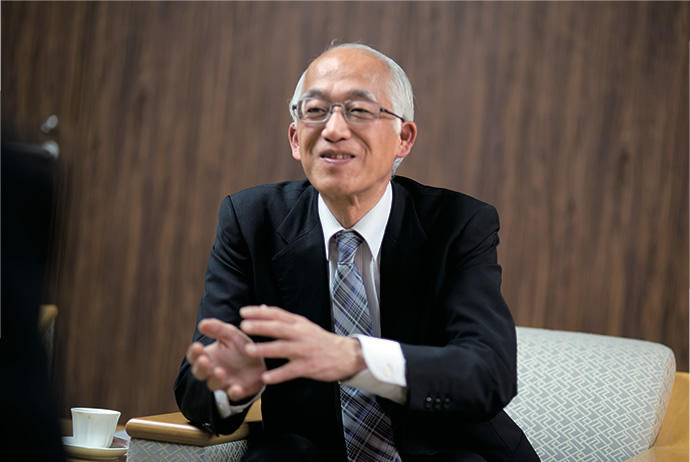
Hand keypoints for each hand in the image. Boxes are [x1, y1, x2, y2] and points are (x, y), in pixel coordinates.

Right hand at [186, 318, 265, 401]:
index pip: (195, 356)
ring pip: (214, 384)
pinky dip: (234, 392)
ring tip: (220, 371)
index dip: (194, 352)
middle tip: (204, 360)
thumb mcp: (231, 335)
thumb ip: (218, 329)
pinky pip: (233, 394)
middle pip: (199, 372)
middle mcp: (212, 371)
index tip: (198, 346)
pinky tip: (237, 388)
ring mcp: (224, 382)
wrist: (262, 360)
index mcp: (208, 356)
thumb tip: (202, 323)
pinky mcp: (238, 390)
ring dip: (215, 378)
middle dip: (201, 367)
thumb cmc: (241, 347)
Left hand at [239, 305, 365, 384]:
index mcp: (299, 323)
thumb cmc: (320, 340)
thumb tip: (261, 307)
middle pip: (279, 328)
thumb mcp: (303, 325)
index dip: (260, 312)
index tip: (244, 312)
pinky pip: (291, 371)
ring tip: (249, 350)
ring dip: (265, 349)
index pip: (278, 314)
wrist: (345, 355)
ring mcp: (305, 351)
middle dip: (261, 326)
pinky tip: (265, 378)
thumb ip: (282, 318)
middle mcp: (301, 334)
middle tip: (244, 326)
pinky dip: (278, 375)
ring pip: (283, 349)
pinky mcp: (309, 367)